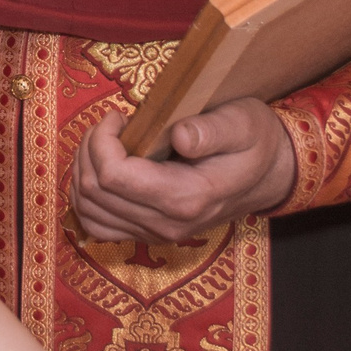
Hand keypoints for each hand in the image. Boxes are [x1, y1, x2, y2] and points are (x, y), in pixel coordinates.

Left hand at [71, 99, 297, 245]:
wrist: (267, 176)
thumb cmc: (254, 142)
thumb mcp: (243, 123)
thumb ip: (212, 130)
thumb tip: (180, 135)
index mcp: (186, 197)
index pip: (113, 176)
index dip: (101, 141)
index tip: (119, 116)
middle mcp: (166, 224)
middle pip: (94, 192)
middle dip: (89, 149)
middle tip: (110, 123)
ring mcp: (155, 233)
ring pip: (89, 210)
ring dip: (83, 169)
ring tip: (103, 142)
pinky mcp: (147, 233)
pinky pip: (97, 225)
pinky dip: (87, 196)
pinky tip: (100, 169)